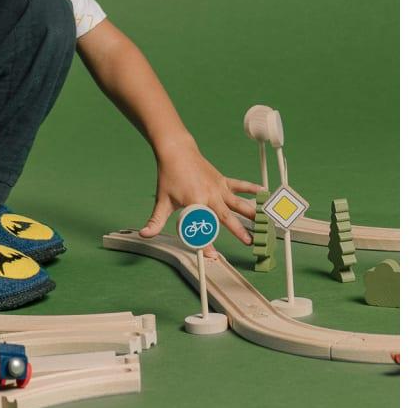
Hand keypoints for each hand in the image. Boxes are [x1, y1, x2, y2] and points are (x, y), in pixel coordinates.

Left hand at [139, 142, 262, 253]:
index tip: (212, 257)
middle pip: (226, 216)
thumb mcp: (162, 200)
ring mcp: (218, 187)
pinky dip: (250, 188)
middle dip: (238, 231)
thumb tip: (144, 234)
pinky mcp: (222, 180)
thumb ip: (155, 221)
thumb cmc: (169, 175)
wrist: (176, 151)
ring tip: (264, 222)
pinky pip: (239, 185)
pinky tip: (263, 192)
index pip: (201, 228)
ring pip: (237, 202)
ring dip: (250, 212)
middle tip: (249, 243)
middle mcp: (210, 196)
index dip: (206, 244)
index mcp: (195, 202)